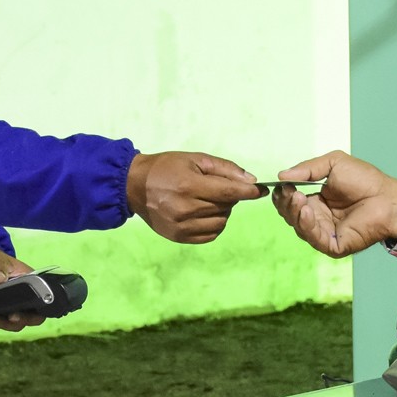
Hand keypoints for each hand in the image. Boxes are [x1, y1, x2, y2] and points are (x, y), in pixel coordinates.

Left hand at [0, 244, 40, 331]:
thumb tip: (1, 279)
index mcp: (30, 283)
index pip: (41, 302)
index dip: (35, 312)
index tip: (21, 312)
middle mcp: (23, 298)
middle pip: (30, 318)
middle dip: (19, 321)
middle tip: (9, 318)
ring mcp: (10, 306)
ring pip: (12, 324)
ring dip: (1, 324)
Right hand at [126, 151, 262, 243]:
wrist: (134, 185)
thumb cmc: (167, 168)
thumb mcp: (195, 159)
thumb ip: (225, 169)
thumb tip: (251, 181)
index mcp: (189, 186)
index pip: (230, 193)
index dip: (249, 192)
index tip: (261, 190)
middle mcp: (185, 209)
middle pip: (226, 207)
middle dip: (230, 197)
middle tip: (216, 187)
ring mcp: (181, 226)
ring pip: (221, 222)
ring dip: (222, 211)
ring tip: (207, 200)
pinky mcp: (178, 237)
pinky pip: (211, 235)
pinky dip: (214, 224)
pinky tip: (203, 213)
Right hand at [271, 150, 396, 257]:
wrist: (387, 197)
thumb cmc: (366, 180)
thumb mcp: (333, 164)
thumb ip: (308, 169)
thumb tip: (281, 175)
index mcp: (317, 202)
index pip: (291, 202)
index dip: (284, 194)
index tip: (282, 184)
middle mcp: (319, 219)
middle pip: (291, 216)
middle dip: (287, 204)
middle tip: (291, 192)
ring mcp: (326, 234)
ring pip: (299, 228)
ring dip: (295, 212)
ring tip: (299, 198)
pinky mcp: (334, 245)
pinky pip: (314, 239)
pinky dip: (307, 225)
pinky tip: (307, 211)